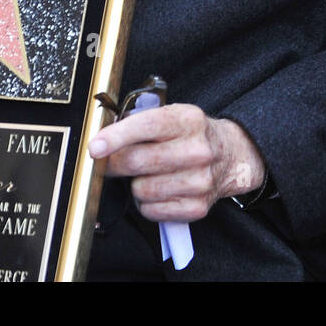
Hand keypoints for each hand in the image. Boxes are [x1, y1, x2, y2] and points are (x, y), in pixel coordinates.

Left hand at [87, 103, 265, 222]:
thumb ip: (140, 122)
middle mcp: (198, 150)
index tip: (95, 147)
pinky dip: (147, 203)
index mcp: (189, 120)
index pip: (147, 126)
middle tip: (110, 162)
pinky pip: (151, 210)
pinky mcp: (197, 207)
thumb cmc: (190, 135)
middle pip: (137, 161)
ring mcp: (200, 180)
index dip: (116, 137)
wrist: (230, 156)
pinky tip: (160, 189)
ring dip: (136, 184)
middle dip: (114, 164)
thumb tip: (101, 139)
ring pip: (140, 189)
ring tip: (149, 174)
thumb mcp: (173, 115)